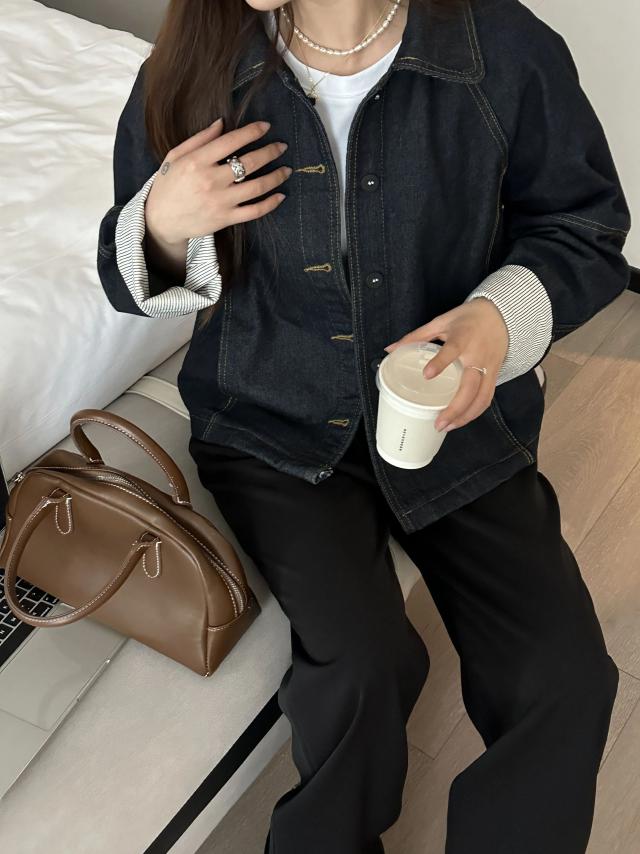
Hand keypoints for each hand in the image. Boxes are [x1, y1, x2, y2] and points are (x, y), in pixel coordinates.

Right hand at [145, 118, 292, 245]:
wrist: (160, 221)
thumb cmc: (168, 185)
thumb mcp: (176, 156)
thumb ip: (199, 139)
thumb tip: (222, 123)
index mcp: (198, 161)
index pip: (232, 141)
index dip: (252, 132)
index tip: (266, 126)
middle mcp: (212, 180)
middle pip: (250, 162)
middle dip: (270, 152)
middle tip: (282, 146)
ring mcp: (221, 201)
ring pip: (257, 187)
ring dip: (276, 177)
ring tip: (287, 170)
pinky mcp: (226, 219)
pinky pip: (254, 211)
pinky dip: (270, 204)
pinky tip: (280, 196)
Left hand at [383, 298, 508, 431]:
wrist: (501, 314)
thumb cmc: (468, 317)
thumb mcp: (441, 321)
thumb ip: (416, 336)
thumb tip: (390, 350)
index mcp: (462, 338)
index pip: (452, 351)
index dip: (440, 362)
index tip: (427, 374)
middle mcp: (478, 355)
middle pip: (470, 387)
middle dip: (455, 409)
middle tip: (438, 423)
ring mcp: (489, 367)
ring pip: (481, 397)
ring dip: (465, 416)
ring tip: (448, 426)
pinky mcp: (495, 374)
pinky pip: (487, 397)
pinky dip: (475, 411)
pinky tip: (462, 419)